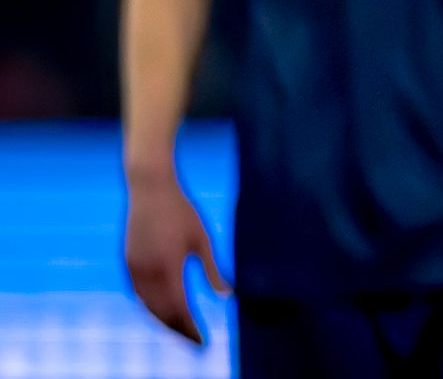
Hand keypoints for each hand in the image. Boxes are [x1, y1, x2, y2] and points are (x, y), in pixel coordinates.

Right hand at [124, 174, 229, 344]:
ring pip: (148, 307)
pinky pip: (139, 295)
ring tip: (181, 331)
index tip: (204, 342)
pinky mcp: (128, 263)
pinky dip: (151, 308)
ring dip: (164, 322)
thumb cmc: (182, 211)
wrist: (150, 188)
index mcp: (169, 269)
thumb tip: (227, 296)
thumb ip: (213, 270)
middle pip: (162, 314)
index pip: (180, 310)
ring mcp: (134, 269)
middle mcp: (148, 274)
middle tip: (195, 342)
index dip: (191, 329)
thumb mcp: (202, 239)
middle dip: (179, 331)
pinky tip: (163, 311)